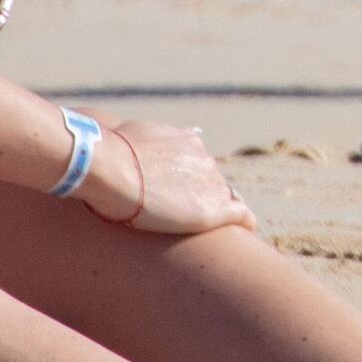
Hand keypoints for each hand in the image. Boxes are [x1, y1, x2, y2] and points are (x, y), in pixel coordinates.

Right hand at [90, 114, 248, 237]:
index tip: (184, 192)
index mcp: (188, 142)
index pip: (199, 163)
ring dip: (216, 209)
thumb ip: (156, 137)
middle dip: (202, 195)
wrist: (114, 170)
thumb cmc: (116, 152)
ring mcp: (212, 184)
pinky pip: (242, 215)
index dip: (191, 180)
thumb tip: (164, 135)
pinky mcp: (214, 210)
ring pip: (224, 198)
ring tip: (211, 228)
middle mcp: (205, 160)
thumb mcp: (137, 133)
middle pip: (212, 181)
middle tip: (187, 213)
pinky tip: (246, 229)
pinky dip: (244, 221)